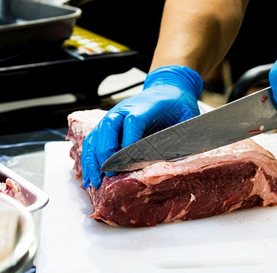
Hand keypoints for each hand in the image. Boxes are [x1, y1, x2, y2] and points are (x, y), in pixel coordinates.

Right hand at [81, 65, 202, 188]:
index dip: (129, 141)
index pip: (133, 121)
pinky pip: (94, 140)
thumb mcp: (188, 117)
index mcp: (146, 106)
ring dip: (93, 158)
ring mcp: (114, 116)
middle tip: (109, 173)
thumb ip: (184, 135)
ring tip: (94, 180)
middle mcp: (125, 109)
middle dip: (106, 152)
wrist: (168, 88)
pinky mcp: (108, 124)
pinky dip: (89, 158)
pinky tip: (90, 175)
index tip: (128, 161)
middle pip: (109, 127)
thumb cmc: (178, 105)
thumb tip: (180, 159)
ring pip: (97, 134)